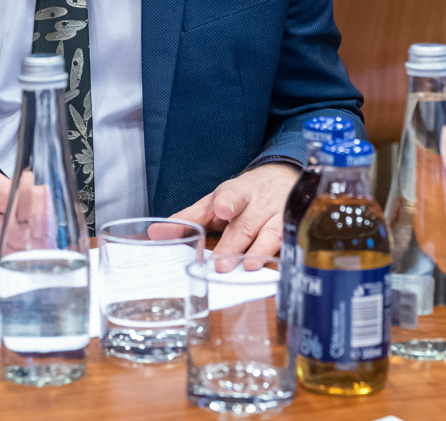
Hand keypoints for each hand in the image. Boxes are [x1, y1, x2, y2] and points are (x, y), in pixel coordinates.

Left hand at [168, 163, 299, 259]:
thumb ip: (186, 219)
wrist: (281, 177)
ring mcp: (277, 215)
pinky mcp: (292, 228)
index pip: (232, 196)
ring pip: (270, 233)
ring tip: (248, 267)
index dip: (228, 203)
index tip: (223, 210)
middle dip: (234, 245)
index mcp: (236, 194)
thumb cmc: (240, 197)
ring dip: (260, 251)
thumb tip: (154, 234)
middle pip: (246, 224)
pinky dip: (283, 255)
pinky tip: (276, 268)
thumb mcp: (213, 202)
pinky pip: (289, 242)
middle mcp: (258, 204)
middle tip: (220, 264)